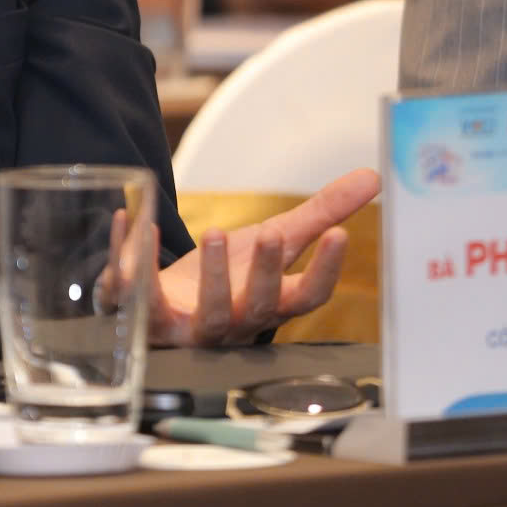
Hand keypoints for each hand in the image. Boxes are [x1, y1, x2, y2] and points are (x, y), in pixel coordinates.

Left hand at [146, 168, 380, 343]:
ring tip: (213, 230)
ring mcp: (192, 328)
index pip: (308, 298)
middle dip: (265, 274)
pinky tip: (135, 221)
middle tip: (271, 236)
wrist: (170, 306)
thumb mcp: (274, 240)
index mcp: (271, 304)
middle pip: (259, 309)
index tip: (342, 235)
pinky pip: (139, 295)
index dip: (326, 272)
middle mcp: (236, 323)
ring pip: (208, 316)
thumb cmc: (229, 275)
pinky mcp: (149, 321)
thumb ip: (319, 213)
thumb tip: (373, 177)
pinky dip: (133, 258)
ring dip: (213, 276)